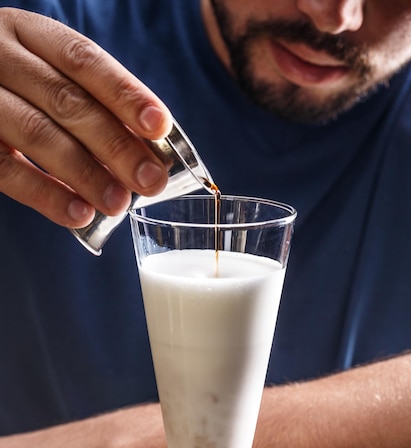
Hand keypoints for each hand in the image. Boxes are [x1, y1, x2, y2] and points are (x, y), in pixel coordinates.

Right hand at [0, 8, 171, 226]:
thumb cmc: (17, 90)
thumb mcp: (46, 76)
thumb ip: (89, 103)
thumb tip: (146, 151)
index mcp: (29, 35)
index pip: (84, 60)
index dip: (125, 94)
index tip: (160, 126)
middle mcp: (0, 58)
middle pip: (66, 101)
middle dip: (115, 145)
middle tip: (150, 180)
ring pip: (38, 134)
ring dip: (86, 174)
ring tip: (118, 203)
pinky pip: (7, 170)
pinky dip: (46, 195)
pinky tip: (79, 214)